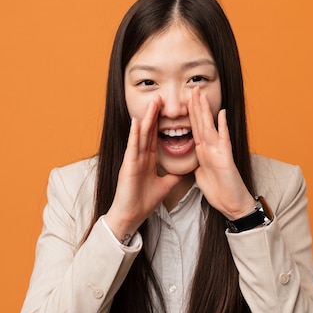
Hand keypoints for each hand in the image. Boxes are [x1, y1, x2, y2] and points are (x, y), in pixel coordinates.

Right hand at [105, 95, 181, 241]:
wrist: (131, 215)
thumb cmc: (143, 201)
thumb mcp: (164, 186)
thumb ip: (173, 176)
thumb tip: (184, 170)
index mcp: (147, 160)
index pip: (155, 137)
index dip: (161, 123)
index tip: (167, 110)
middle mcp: (139, 157)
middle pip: (149, 132)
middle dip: (154, 115)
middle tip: (159, 98)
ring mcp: (133, 160)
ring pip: (141, 135)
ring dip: (147, 119)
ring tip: (152, 103)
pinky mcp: (128, 166)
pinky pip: (132, 147)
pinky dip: (135, 135)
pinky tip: (137, 122)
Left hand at [188, 87, 255, 219]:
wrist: (233, 204)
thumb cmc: (220, 192)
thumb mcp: (202, 176)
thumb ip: (198, 165)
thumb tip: (192, 160)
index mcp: (203, 152)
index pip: (195, 129)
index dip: (190, 115)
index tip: (186, 101)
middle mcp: (211, 148)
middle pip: (201, 124)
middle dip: (196, 106)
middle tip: (192, 88)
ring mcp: (219, 151)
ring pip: (210, 127)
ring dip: (205, 110)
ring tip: (201, 94)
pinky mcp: (226, 158)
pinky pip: (224, 139)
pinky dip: (222, 126)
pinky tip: (222, 112)